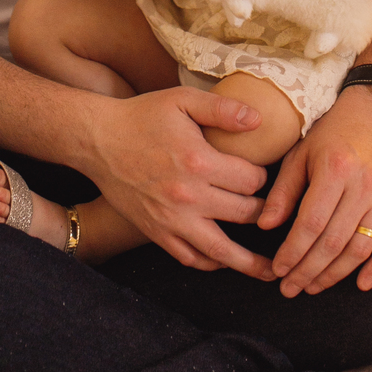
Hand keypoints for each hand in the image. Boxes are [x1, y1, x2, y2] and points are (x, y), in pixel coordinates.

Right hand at [84, 86, 275, 278]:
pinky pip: (190, 258)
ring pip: (221, 250)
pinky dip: (211, 263)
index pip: (251, 181)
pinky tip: (224, 260)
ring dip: (250, 263)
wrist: (98, 140)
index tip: (260, 172)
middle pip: (244, 214)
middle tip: (273, 210)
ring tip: (273, 272)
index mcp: (199, 162)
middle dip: (263, 211)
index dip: (263, 176)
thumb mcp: (182, 100)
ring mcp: (172, 220)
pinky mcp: (157, 232)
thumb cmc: (141, 116)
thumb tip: (259, 120)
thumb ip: (222, 109)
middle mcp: (189, 196)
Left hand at [256, 87, 371, 293]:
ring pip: (360, 247)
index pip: (310, 224)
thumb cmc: (333, 134)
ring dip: (335, 274)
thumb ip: (283, 190)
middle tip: (290, 289)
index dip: (292, 252)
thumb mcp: (301, 153)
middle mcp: (365, 184)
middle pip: (333, 241)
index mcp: (335, 168)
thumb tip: (264, 226)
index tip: (278, 271)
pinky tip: (360, 285)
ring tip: (314, 286)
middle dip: (308, 270)